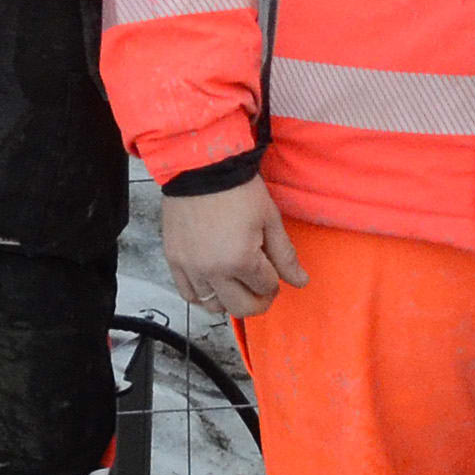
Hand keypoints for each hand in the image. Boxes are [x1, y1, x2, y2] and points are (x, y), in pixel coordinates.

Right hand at [163, 180, 307, 318]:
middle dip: (258, 301)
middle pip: (240, 307)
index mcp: (240, 260)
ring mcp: (190, 268)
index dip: (275, 282)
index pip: (265, 287)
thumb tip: (300, 282)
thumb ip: (285, 256)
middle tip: (262, 287)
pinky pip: (188, 294)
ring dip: (230, 300)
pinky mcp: (173, 260)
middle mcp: (212, 271)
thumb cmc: (238, 189)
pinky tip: (214, 284)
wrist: (201, 167)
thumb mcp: (270, 219)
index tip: (275, 271)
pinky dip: (203, 295)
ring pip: (213, 306)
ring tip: (237, 283)